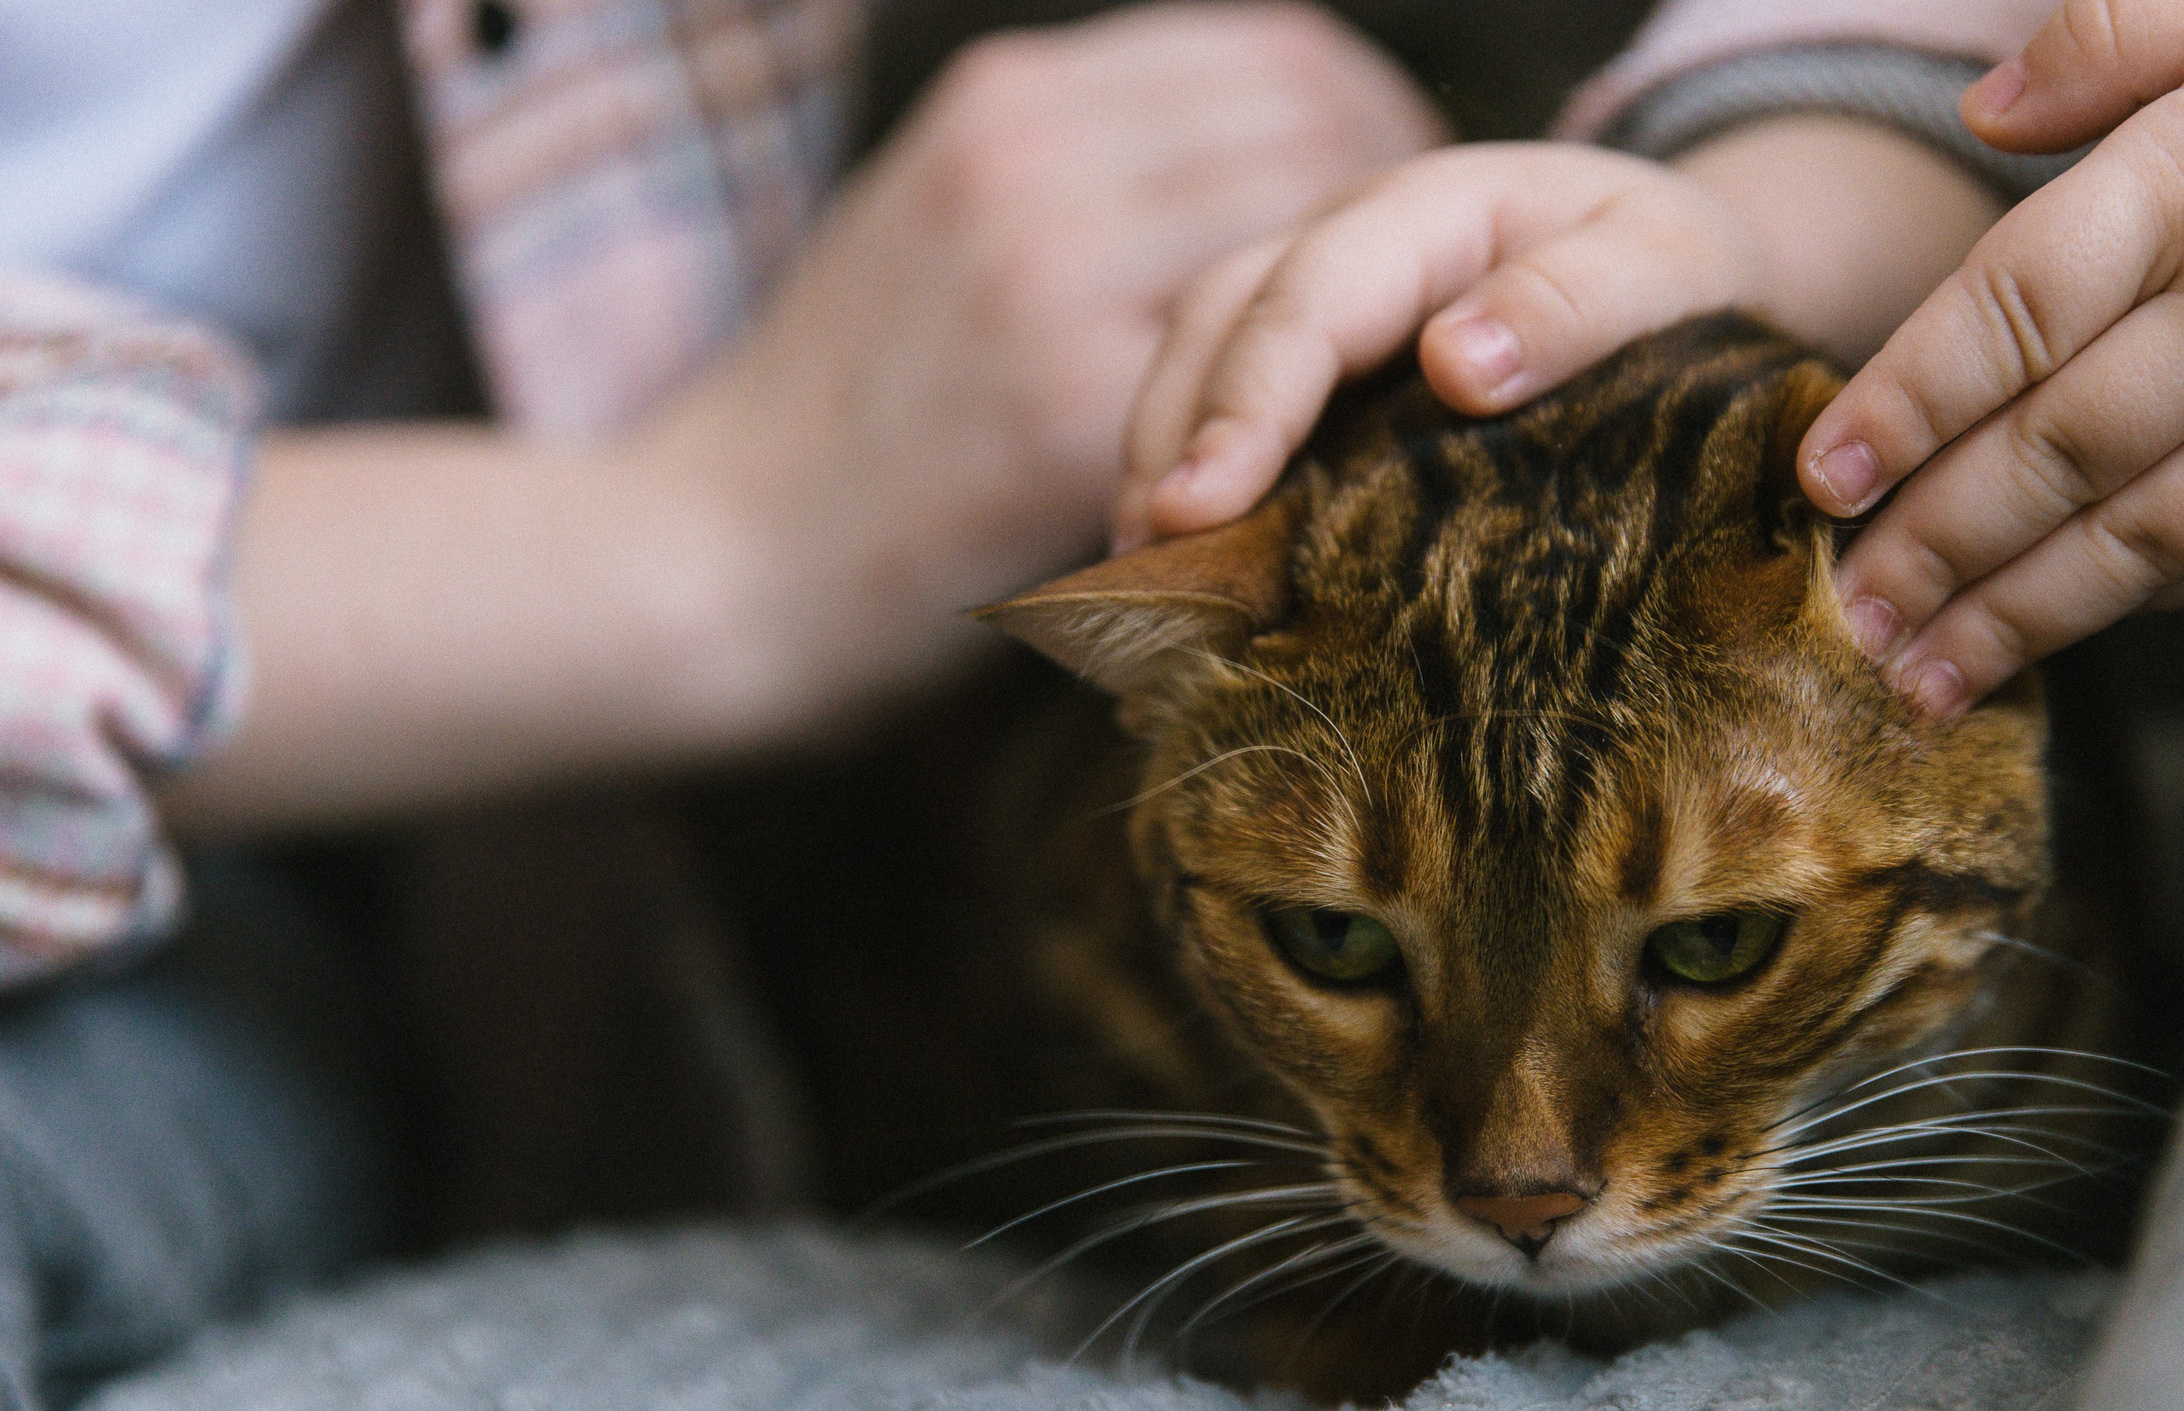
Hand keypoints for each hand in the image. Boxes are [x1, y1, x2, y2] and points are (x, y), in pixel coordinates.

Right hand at [646, 2, 1443, 717]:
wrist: (714, 554)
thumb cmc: (840, 410)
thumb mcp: (936, 224)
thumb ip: (1081, 176)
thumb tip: (1251, 163)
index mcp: (1009, 101)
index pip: (1277, 49)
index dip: (1373, 119)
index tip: (1402, 204)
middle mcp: (1032, 160)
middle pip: (1322, 119)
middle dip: (1407, 202)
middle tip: (1434, 299)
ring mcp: (1050, 281)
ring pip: (1314, 238)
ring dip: (1388, 302)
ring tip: (1400, 376)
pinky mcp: (1069, 417)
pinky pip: (1269, 374)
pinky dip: (1329, 401)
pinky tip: (1337, 455)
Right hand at [1115, 123, 2001, 547]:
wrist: (1671, 268)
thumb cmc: (1671, 271)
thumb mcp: (1664, 267)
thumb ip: (1578, 304)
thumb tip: (1457, 365)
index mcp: (1426, 210)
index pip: (1308, 300)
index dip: (1247, 404)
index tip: (1201, 506)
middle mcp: (1343, 245)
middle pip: (1216, 327)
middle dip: (1170, 447)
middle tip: (1145, 574)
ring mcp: (1313, 305)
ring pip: (1193, 366)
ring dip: (1157, 473)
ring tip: (1142, 594)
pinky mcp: (1312, 374)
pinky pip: (1223, 417)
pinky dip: (1193, 492)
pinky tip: (1187, 585)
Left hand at [1799, 0, 2183, 717]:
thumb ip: (2114, 41)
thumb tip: (1978, 112)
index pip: (2014, 309)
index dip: (1906, 404)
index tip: (1820, 479)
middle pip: (2058, 451)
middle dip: (1935, 546)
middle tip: (1843, 613)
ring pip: (2141, 538)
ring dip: (2018, 618)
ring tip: (1920, 678)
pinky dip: (2142, 603)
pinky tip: (2061, 635)